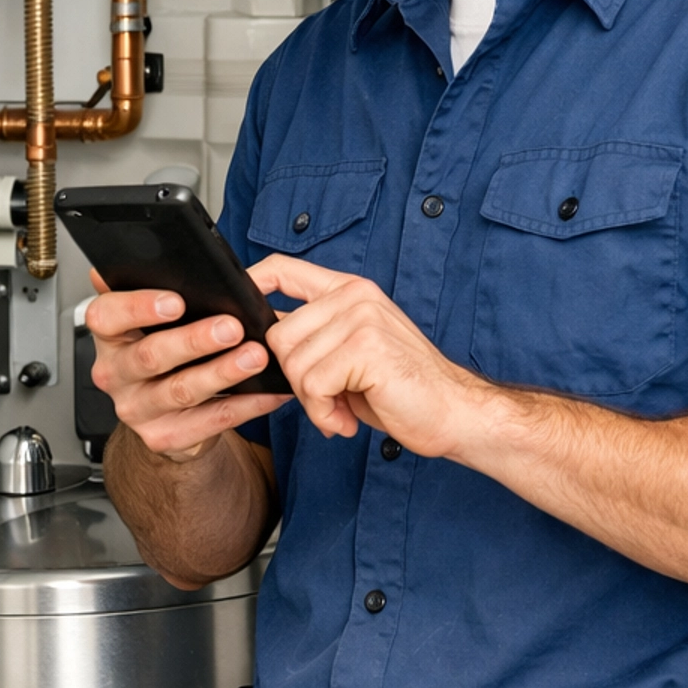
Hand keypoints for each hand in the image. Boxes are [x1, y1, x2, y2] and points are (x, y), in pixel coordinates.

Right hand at [85, 276, 288, 460]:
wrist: (164, 414)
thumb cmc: (163, 352)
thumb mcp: (150, 319)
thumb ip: (151, 287)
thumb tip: (157, 251)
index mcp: (110, 336)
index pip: (106, 317)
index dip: (138, 307)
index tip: (175, 300)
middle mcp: (116, 373)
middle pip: (150, 356)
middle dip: (194, 340)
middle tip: (230, 326)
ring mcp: (137, 408)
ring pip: (181, 390)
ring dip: (223, 372)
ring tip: (255, 356)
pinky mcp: (164, 437)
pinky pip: (209, 421)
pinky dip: (245, 405)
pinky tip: (268, 390)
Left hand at [253, 255, 491, 454]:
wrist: (453, 412)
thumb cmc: (400, 389)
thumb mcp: (352, 350)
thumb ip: (315, 334)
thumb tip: (261, 336)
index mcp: (349, 290)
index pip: (282, 268)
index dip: (251, 284)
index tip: (234, 311)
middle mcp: (355, 296)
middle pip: (278, 334)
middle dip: (294, 378)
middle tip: (327, 398)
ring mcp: (362, 318)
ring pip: (293, 363)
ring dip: (312, 401)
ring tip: (341, 408)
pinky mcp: (366, 347)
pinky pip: (312, 385)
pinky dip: (324, 413)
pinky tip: (347, 419)